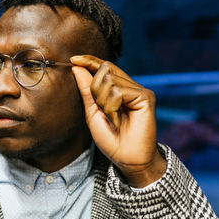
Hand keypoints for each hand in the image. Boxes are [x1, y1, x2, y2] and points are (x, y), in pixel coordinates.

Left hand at [71, 55, 165, 187]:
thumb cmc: (111, 139)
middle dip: (95, 89)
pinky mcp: (145, 97)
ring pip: (110, 79)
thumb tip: (77, 66)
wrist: (127, 159)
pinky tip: (118, 120)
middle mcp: (130, 86)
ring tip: (112, 118)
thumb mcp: (93, 112)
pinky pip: (118, 91)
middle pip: (105, 69)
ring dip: (103, 102)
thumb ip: (86, 89)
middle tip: (102, 110)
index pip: (104, 66)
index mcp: (119, 88)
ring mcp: (139, 90)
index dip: (89, 60)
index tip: (73, 59)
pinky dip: (112, 107)